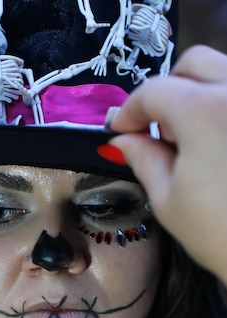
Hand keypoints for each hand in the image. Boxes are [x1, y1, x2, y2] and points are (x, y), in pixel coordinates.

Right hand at [109, 46, 226, 283]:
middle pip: (194, 65)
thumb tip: (122, 140)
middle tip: (155, 129)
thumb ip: (142, 158)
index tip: (120, 129)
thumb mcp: (168, 199)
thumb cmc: (221, 234)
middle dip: (168, 91)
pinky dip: (223, 109)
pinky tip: (216, 145)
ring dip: (199, 94)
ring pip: (224, 73)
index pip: (155, 91)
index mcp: (205, 111)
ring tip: (190, 139)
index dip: (130, 110)